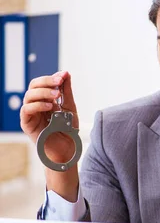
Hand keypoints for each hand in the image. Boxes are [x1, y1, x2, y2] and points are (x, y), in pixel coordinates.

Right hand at [20, 70, 79, 201]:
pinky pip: (26, 110)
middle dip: (46, 82)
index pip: (43, 83)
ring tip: (56, 96)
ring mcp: (31, 114)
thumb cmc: (67, 130)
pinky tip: (49, 107)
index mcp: (45, 99)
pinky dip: (37, 105)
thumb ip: (66, 91)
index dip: (52, 78)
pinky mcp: (27, 124)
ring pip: (29, 96)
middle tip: (58, 83)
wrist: (67, 149)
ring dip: (43, 93)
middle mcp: (36, 105)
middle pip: (33, 86)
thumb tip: (65, 73)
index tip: (63, 76)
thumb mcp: (70, 107)